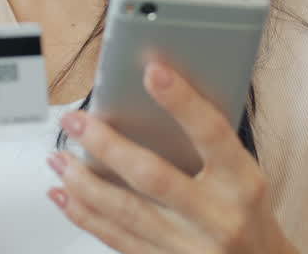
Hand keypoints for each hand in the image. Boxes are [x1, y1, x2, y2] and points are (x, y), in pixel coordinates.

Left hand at [46, 63, 294, 253]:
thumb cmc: (248, 212)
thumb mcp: (243, 174)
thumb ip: (207, 144)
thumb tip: (151, 98)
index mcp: (243, 183)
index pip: (211, 134)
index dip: (182, 101)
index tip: (153, 71)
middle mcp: (218, 217)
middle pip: (153, 177)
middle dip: (106, 146)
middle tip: (76, 121)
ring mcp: (191, 247)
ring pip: (126, 212)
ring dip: (84, 183)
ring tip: (59, 157)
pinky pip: (118, 240)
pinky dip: (86, 215)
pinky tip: (65, 195)